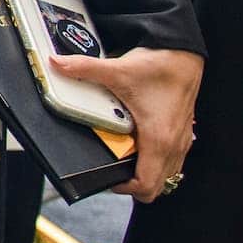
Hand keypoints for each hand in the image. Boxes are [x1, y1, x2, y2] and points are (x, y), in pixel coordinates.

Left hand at [49, 46, 201, 202]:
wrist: (185, 54)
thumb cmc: (160, 66)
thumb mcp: (118, 70)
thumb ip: (84, 69)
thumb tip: (57, 64)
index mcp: (158, 140)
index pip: (146, 186)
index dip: (124, 188)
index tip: (108, 177)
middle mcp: (174, 146)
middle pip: (156, 186)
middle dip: (132, 183)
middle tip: (112, 168)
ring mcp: (181, 141)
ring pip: (166, 174)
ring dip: (145, 172)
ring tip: (124, 156)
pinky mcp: (183, 133)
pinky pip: (171, 160)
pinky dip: (155, 160)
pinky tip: (139, 142)